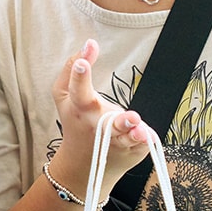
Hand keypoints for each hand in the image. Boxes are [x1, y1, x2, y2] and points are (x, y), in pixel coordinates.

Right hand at [49, 39, 149, 191]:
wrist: (83, 167)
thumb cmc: (75, 122)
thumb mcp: (63, 96)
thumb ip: (72, 68)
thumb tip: (90, 43)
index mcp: (79, 108)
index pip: (77, 90)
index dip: (78, 76)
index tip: (81, 63)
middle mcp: (96, 126)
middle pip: (106, 120)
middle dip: (118, 119)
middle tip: (130, 114)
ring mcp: (114, 141)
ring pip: (125, 137)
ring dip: (132, 133)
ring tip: (138, 127)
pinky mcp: (130, 150)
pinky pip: (140, 146)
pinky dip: (144, 142)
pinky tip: (148, 137)